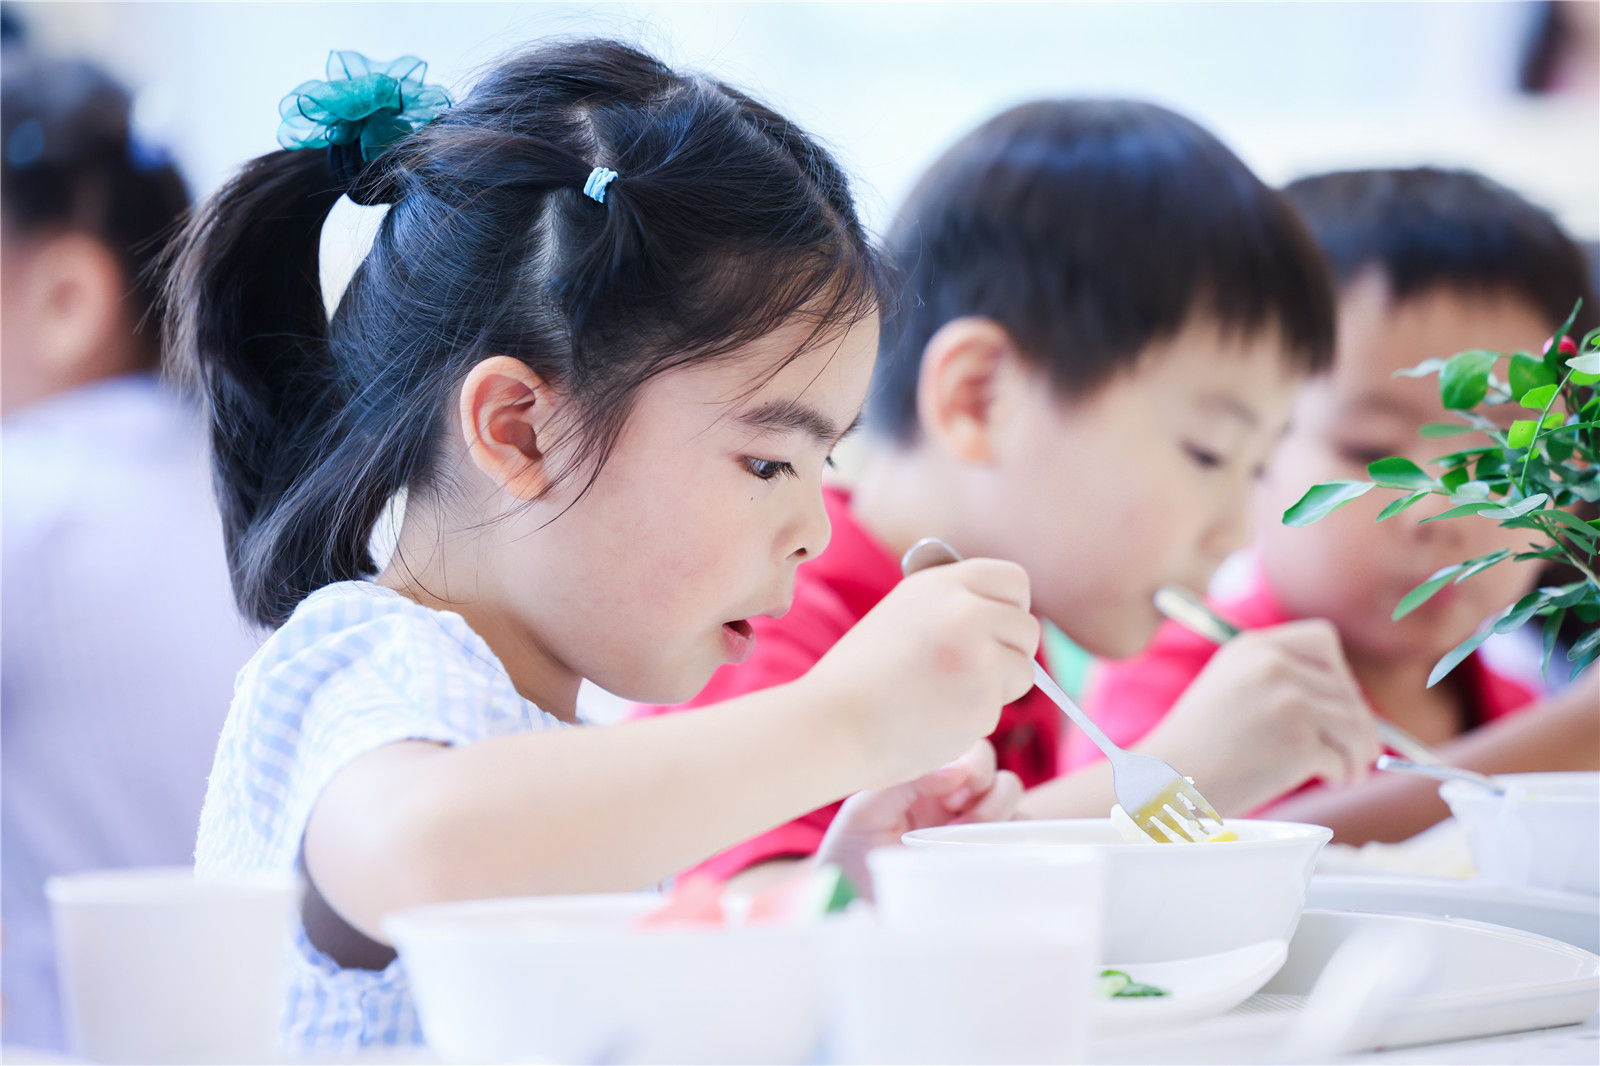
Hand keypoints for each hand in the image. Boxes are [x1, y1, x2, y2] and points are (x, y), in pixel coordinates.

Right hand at [803, 558, 1038, 787]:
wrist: (833, 722)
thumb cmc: (861, 675)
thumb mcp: (903, 614)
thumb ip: (951, 605)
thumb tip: (1003, 612)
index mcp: (942, 583)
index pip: (1013, 581)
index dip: (1011, 608)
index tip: (997, 627)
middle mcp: (966, 611)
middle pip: (1027, 629)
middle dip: (1010, 653)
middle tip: (972, 672)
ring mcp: (979, 656)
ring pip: (1023, 671)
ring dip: (997, 688)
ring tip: (946, 694)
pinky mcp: (983, 700)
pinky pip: (1000, 707)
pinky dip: (976, 716)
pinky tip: (936, 716)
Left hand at [815, 740, 1022, 893]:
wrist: (849, 906)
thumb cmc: (851, 854)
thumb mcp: (865, 810)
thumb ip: (905, 780)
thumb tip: (955, 771)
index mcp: (928, 778)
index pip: (968, 750)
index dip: (971, 764)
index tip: (949, 793)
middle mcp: (955, 801)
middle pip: (997, 775)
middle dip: (987, 791)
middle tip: (956, 816)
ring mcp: (973, 831)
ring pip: (1014, 805)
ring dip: (997, 816)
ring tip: (961, 841)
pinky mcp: (986, 860)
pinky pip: (1018, 841)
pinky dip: (1011, 842)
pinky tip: (979, 856)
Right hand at [1138, 619, 1381, 813]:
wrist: (1167, 780)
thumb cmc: (1197, 745)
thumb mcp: (1230, 685)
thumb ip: (1278, 677)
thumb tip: (1349, 702)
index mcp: (1253, 646)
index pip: (1323, 640)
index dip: (1339, 675)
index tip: (1334, 706)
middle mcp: (1273, 666)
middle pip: (1346, 689)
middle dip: (1358, 723)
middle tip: (1353, 752)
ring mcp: (1287, 702)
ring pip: (1356, 724)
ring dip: (1359, 752)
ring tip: (1348, 771)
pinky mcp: (1297, 742)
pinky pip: (1344, 758)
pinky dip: (1342, 773)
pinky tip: (1328, 780)